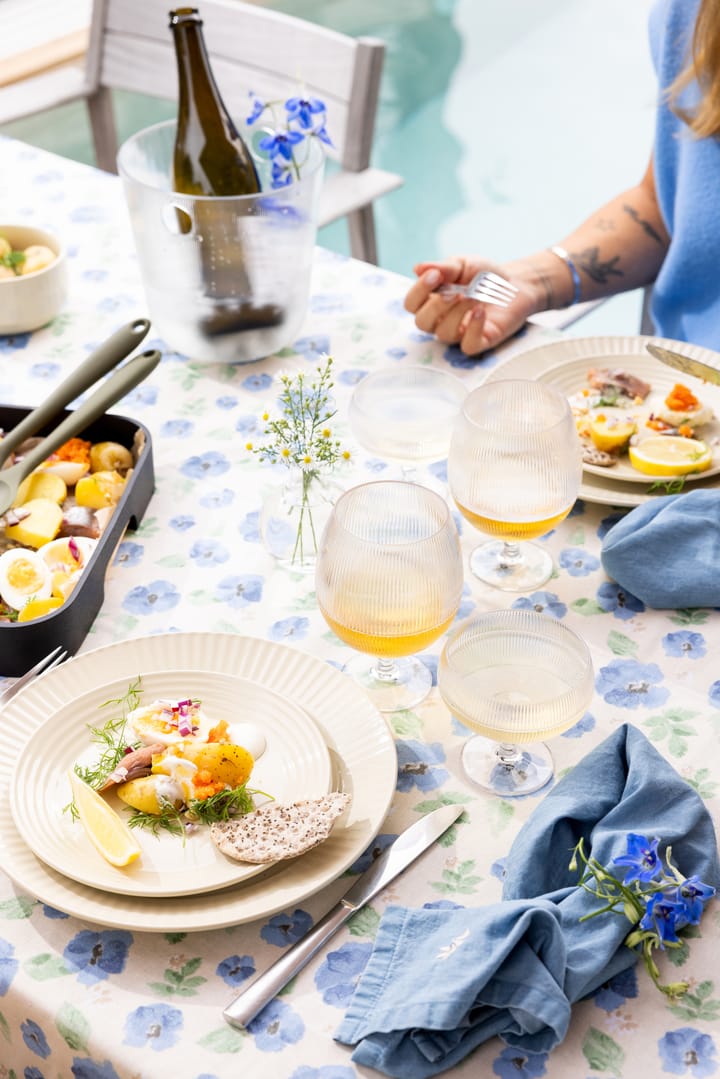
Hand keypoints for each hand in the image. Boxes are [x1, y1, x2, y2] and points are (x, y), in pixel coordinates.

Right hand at [404, 256, 538, 356]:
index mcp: (431, 301)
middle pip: (422, 323)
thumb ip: (442, 267)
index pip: (411, 304)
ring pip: (444, 333)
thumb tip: (417, 268)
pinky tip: (481, 311)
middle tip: (455, 292)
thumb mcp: (462, 265)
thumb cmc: (483, 275)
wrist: (515, 283)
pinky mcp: (479, 342)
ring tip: (475, 295)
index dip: (418, 291)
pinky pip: (468, 346)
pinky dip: (473, 329)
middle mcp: (441, 320)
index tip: (435, 275)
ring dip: (458, 312)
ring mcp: (459, 333)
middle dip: (436, 306)